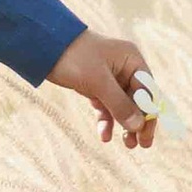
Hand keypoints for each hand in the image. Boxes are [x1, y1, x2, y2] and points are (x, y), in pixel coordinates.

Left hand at [45, 30, 157, 149]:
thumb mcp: (98, 81)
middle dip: (139, 122)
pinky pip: (105, 106)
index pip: (148, 91)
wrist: (42, 47)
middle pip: (138, 100)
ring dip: (125, 125)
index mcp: (131, 60)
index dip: (149, 113)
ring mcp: (109, 78)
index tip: (146, 133)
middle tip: (143, 144)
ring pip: (122, 106)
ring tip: (129, 145)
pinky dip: (106, 120)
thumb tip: (138, 126)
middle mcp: (123, 68)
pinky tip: (105, 136)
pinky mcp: (93, 86)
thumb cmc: (75, 57)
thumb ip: (119, 103)